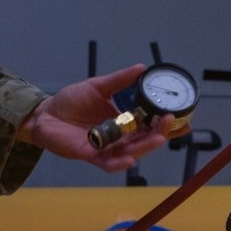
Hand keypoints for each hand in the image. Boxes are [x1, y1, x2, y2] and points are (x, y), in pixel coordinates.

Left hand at [19, 64, 180, 172]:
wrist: (45, 114)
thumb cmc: (71, 101)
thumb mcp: (98, 86)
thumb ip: (119, 80)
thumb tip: (141, 67)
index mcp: (124, 122)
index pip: (150, 126)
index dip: (167, 125)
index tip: (184, 121)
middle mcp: (119, 138)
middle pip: (145, 141)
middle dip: (160, 133)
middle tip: (169, 122)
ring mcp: (106, 148)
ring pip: (131, 153)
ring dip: (146, 148)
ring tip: (158, 138)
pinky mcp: (91, 155)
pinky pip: (108, 163)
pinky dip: (119, 163)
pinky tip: (129, 159)